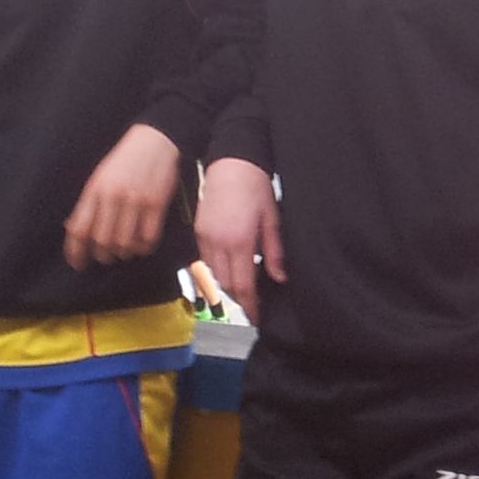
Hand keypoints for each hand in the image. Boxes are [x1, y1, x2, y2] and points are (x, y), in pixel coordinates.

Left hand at [63, 124, 182, 270]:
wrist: (155, 141)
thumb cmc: (124, 161)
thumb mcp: (100, 178)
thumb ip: (88, 204)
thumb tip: (74, 230)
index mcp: (95, 190)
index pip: (79, 229)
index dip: (76, 252)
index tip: (77, 263)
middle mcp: (114, 196)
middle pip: (102, 241)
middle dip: (102, 255)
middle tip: (105, 256)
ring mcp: (136, 201)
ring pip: (125, 243)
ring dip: (123, 253)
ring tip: (124, 249)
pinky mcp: (157, 205)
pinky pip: (148, 239)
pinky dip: (143, 248)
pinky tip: (141, 244)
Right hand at [194, 157, 285, 321]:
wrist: (231, 161)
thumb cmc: (256, 186)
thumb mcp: (272, 219)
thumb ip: (275, 251)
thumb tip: (279, 278)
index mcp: (240, 241)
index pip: (243, 285)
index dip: (250, 305)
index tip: (257, 316)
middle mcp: (218, 243)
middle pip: (226, 284)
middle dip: (239, 299)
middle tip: (253, 306)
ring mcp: (205, 237)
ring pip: (214, 275)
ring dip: (228, 286)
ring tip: (244, 290)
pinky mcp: (198, 231)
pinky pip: (206, 261)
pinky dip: (217, 271)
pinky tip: (231, 270)